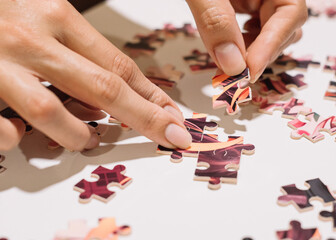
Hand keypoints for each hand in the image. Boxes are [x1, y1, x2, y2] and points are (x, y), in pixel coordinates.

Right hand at [0, 0, 190, 150]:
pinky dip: (16, 139)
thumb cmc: (3, 11)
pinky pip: (0, 127)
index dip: (151, 94)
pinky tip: (22, 136)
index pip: (120, 64)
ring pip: (53, 111)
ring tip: (91, 141)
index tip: (173, 115)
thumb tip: (103, 102)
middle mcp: (31, 38)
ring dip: (80, 135)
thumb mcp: (44, 15)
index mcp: (55, 14)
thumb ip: (77, 51)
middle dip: (144, 118)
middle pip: (105, 88)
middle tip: (170, 136)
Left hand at [186, 0, 307, 81]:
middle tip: (233, 73)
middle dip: (260, 53)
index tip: (248, 71)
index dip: (271, 46)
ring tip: (228, 57)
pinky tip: (228, 44)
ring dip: (252, 51)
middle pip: (285, 27)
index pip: (290, 13)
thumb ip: (215, 21)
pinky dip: (243, 42)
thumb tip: (231, 65)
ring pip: (271, 31)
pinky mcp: (248, 1)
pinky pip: (255, 27)